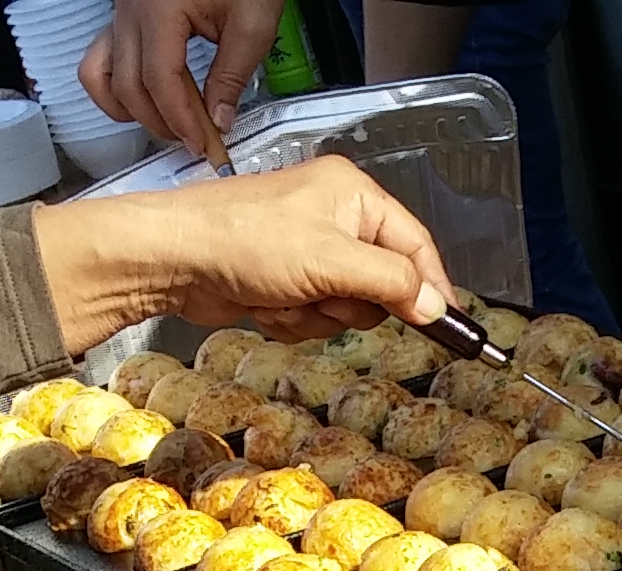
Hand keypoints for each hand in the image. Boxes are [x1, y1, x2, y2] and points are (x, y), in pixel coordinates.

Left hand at [32, 155, 455, 348]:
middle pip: (382, 282)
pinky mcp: (285, 279)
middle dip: (350, 301)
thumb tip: (435, 306)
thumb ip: (391, 283)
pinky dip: (292, 319)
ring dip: (317, 314)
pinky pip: (314, 315)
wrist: (173, 258)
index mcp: (354, 194)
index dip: (431, 287)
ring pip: (347, 306)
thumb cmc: (245, 240)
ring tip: (284, 296)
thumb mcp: (330, 262)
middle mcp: (335, 216)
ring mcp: (308, 249)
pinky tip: (265, 304)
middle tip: (323, 294)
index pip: (415, 244)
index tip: (447, 325)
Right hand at [81, 0, 279, 169]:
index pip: (160, 82)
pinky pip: (101, 58)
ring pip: (101, 75)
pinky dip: (114, 86)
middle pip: (128, 86)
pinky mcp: (123, 16)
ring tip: (167, 124)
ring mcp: (121, 13)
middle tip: (194, 140)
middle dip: (161, 122)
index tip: (202, 143)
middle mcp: (130, 12)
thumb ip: (233, 75)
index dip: (180, 120)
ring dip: (130, 109)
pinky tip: (143, 100)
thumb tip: (219, 118)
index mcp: (160, 10)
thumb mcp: (252, 22)